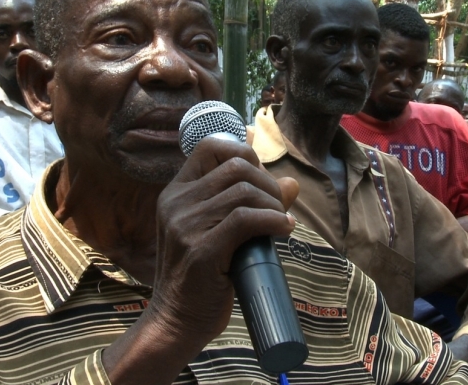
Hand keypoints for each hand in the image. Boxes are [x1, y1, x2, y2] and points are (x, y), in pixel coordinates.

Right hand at [152, 137, 298, 344]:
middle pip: (235, 165)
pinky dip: (273, 221)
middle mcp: (176, 203)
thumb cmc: (201, 276)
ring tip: (281, 223)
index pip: (210, 146)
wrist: (177, 321)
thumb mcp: (219, 232)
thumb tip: (291, 182)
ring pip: (243, 191)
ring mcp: (185, 225)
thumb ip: (248, 204)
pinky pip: (245, 219)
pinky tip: (283, 231)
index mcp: (176, 193)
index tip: (261, 179)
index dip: (245, 154)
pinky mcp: (201, 249)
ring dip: (273, 205)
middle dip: (267, 182)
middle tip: (278, 207)